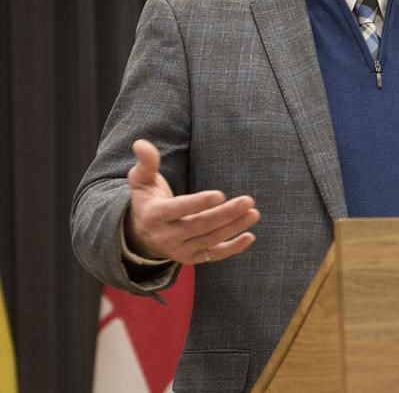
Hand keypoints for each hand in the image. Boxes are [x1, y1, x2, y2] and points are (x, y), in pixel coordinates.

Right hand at [125, 139, 259, 264]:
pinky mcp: (191, 258)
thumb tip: (141, 143)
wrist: (142, 234)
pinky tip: (249, 236)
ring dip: (234, 228)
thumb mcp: (142, 180)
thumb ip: (146, 163)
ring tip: (253, 213)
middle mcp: (165, 236)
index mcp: (153, 215)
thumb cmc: (148, 199)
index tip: (220, 195)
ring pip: (210, 240)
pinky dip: (232, 248)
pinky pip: (214, 255)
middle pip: (199, 225)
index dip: (198, 203)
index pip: (178, 209)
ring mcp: (179, 250)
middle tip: (248, 201)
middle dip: (225, 214)